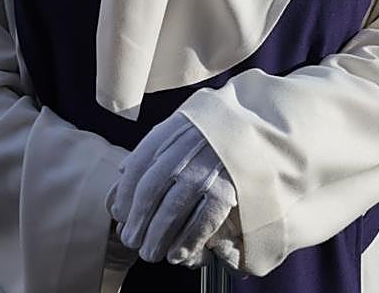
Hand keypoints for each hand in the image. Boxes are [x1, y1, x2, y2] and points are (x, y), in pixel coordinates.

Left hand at [107, 114, 237, 266]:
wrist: (258, 125)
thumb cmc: (213, 131)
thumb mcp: (181, 125)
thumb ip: (153, 146)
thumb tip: (122, 170)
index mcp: (172, 131)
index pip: (138, 165)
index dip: (126, 194)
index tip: (120, 214)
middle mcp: (187, 148)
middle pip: (150, 190)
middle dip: (137, 220)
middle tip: (131, 240)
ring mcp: (208, 168)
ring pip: (173, 208)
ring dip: (157, 236)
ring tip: (149, 252)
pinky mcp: (230, 187)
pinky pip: (203, 219)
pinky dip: (187, 240)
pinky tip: (176, 253)